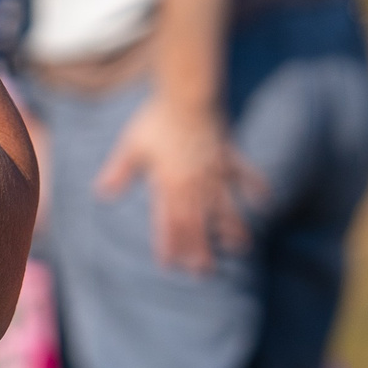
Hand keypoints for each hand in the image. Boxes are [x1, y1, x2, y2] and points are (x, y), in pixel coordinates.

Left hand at [93, 95, 266, 273]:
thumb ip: (119, 172)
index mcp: (171, 183)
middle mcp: (197, 184)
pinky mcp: (231, 157)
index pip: (170, 222)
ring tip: (240, 246)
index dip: (169, 244)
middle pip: (198, 222)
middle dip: (200, 248)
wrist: (187, 97)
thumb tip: (101, 193)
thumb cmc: (156, 120)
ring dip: (233, 228)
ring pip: (227, 207)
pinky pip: (247, 176)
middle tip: (204, 271)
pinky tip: (266, 202)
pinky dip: (257, 189)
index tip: (170, 264)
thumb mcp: (132, 146)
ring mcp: (217, 172)